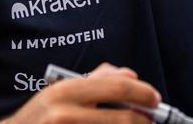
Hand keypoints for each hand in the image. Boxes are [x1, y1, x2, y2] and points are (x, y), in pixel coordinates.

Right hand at [1, 63, 159, 123]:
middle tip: (150, 121)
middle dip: (144, 121)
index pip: (118, 87)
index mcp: (66, 91)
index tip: (155, 99)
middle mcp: (66, 115)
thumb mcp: (61, 92)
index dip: (143, 93)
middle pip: (123, 119)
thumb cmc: (37, 118)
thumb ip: (96, 79)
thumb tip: (130, 73)